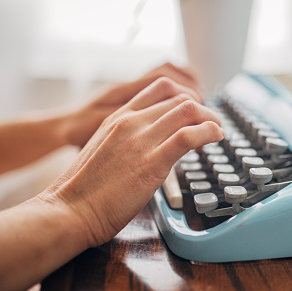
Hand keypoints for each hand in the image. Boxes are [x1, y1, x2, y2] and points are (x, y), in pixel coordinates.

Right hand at [42, 77, 223, 246]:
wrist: (69, 209)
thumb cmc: (85, 187)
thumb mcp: (105, 147)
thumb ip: (128, 138)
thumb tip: (153, 141)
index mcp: (119, 117)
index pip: (160, 88)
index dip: (185, 95)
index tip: (195, 109)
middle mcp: (131, 122)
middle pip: (179, 98)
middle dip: (202, 107)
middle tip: (211, 121)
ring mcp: (142, 140)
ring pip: (187, 110)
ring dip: (210, 117)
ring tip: (217, 129)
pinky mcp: (153, 162)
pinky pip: (188, 136)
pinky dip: (209, 132)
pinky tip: (216, 137)